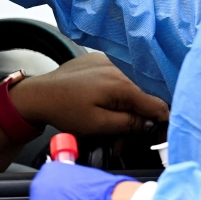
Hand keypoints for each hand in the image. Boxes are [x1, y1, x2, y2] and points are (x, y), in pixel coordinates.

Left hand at [11, 53, 169, 134]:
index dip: (161, 121)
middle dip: (136, 119)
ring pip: (128, 88)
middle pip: (141, 96)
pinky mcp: (98, 60)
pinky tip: (103, 106)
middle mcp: (119, 67)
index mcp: (122, 84)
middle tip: (123, 139)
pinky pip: (116, 78)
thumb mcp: (99, 124)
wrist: (39, 94)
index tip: (160, 133)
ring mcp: (108, 61)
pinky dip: (114, 94)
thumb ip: (129, 123)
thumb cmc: (65, 109)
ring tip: (109, 126)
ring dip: (124, 108)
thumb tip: (151, 123)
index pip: (156, 103)